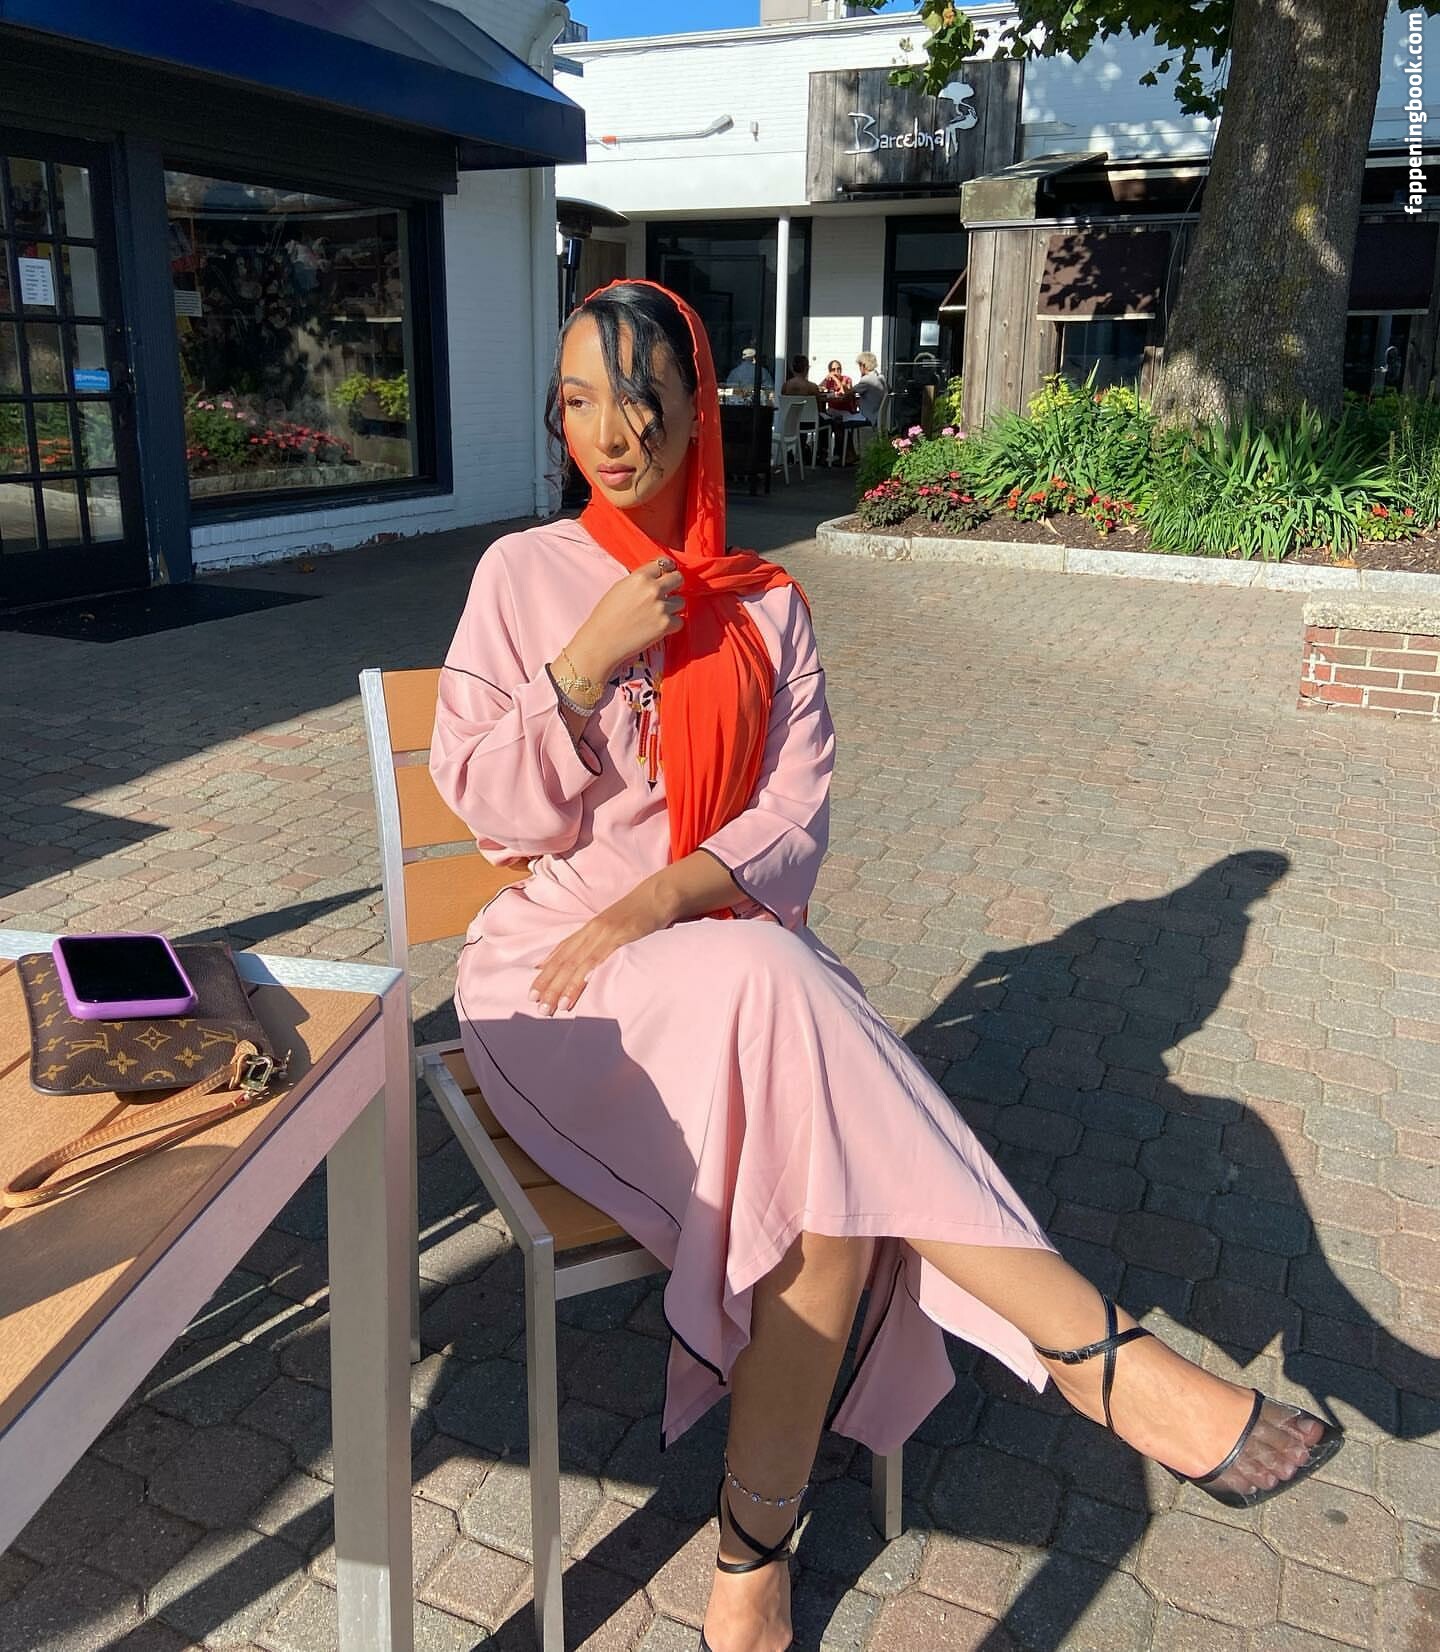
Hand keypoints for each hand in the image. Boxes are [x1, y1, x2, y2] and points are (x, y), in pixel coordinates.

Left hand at [531, 879, 673, 1014]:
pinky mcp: (620, 934)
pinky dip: (589, 972)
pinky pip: (601, 956)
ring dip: (565, 985)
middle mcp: (591, 931)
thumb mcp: (614, 928)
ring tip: (555, 1005)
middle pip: (564, 961)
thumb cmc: (638, 914)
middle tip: (538, 1005)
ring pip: (578, 962)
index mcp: (588, 930)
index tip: (532, 993)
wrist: (658, 894)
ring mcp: (604, 932)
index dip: (545, 974)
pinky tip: (581, 985)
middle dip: (549, 985)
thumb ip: (599, 943)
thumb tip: (588, 966)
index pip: (560, 954)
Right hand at [566, 556, 684, 681]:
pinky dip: (672, 624)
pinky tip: (660, 625)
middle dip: (675, 584)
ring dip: (673, 606)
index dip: (667, 568)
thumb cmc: (606, 616)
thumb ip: (639, 580)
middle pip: (678, 578)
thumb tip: (655, 578)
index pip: (663, 563)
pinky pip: (680, 621)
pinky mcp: (665, 625)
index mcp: (639, 577)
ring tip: (659, 613)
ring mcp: (661, 608)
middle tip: (669, 592)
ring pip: (680, 601)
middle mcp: (652, 590)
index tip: (668, 571)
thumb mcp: (620, 587)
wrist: (602, 641)